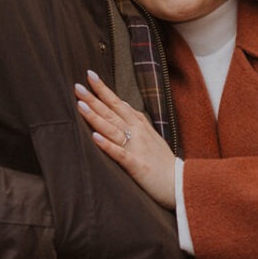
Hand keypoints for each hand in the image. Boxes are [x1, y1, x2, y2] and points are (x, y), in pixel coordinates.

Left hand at [76, 70, 177, 208]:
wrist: (180, 183)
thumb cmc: (162, 162)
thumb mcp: (151, 135)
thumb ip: (136, 120)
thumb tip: (121, 103)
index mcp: (140, 125)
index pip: (118, 103)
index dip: (104, 90)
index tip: (89, 75)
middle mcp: (138, 132)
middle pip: (112, 112)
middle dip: (94, 99)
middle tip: (77, 86)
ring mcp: (137, 148)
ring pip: (112, 129)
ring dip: (96, 117)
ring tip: (80, 106)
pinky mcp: (136, 165)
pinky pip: (120, 153)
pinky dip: (107, 145)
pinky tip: (94, 137)